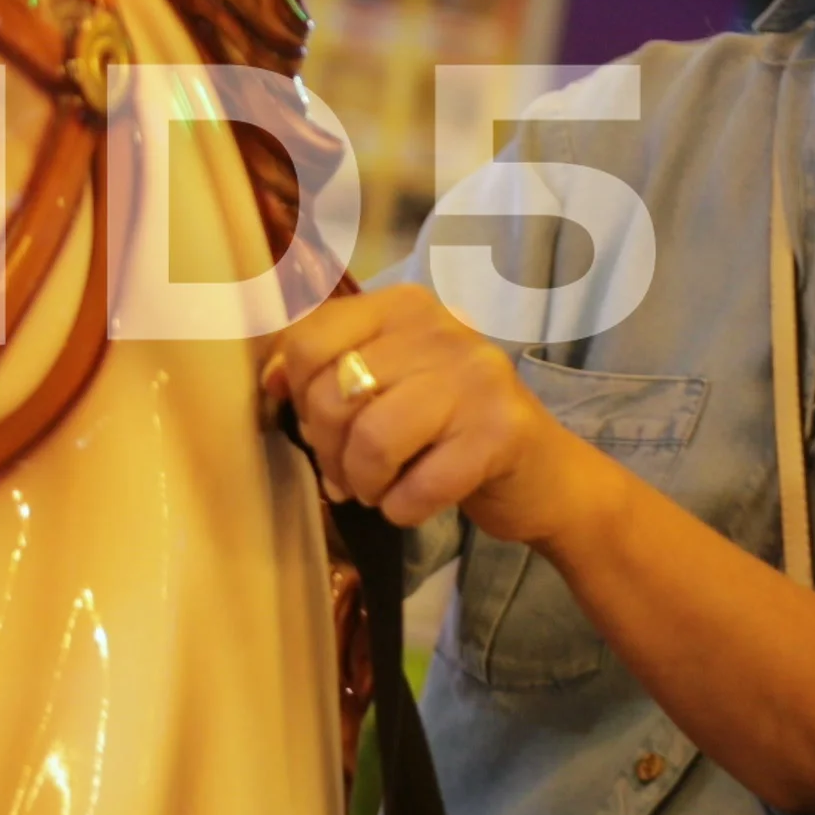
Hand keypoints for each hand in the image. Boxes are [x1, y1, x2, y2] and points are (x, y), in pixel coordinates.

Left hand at [266, 284, 595, 539]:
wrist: (544, 474)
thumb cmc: (450, 428)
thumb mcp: (390, 382)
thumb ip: (329, 370)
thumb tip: (270, 381)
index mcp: (403, 306)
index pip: (309, 340)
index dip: (299, 397)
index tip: (319, 427)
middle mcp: (442, 329)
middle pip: (334, 395)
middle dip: (331, 452)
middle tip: (353, 474)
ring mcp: (477, 377)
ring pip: (372, 440)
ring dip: (365, 483)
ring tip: (381, 489)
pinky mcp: (501, 432)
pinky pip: (417, 485)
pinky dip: (403, 508)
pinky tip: (416, 502)